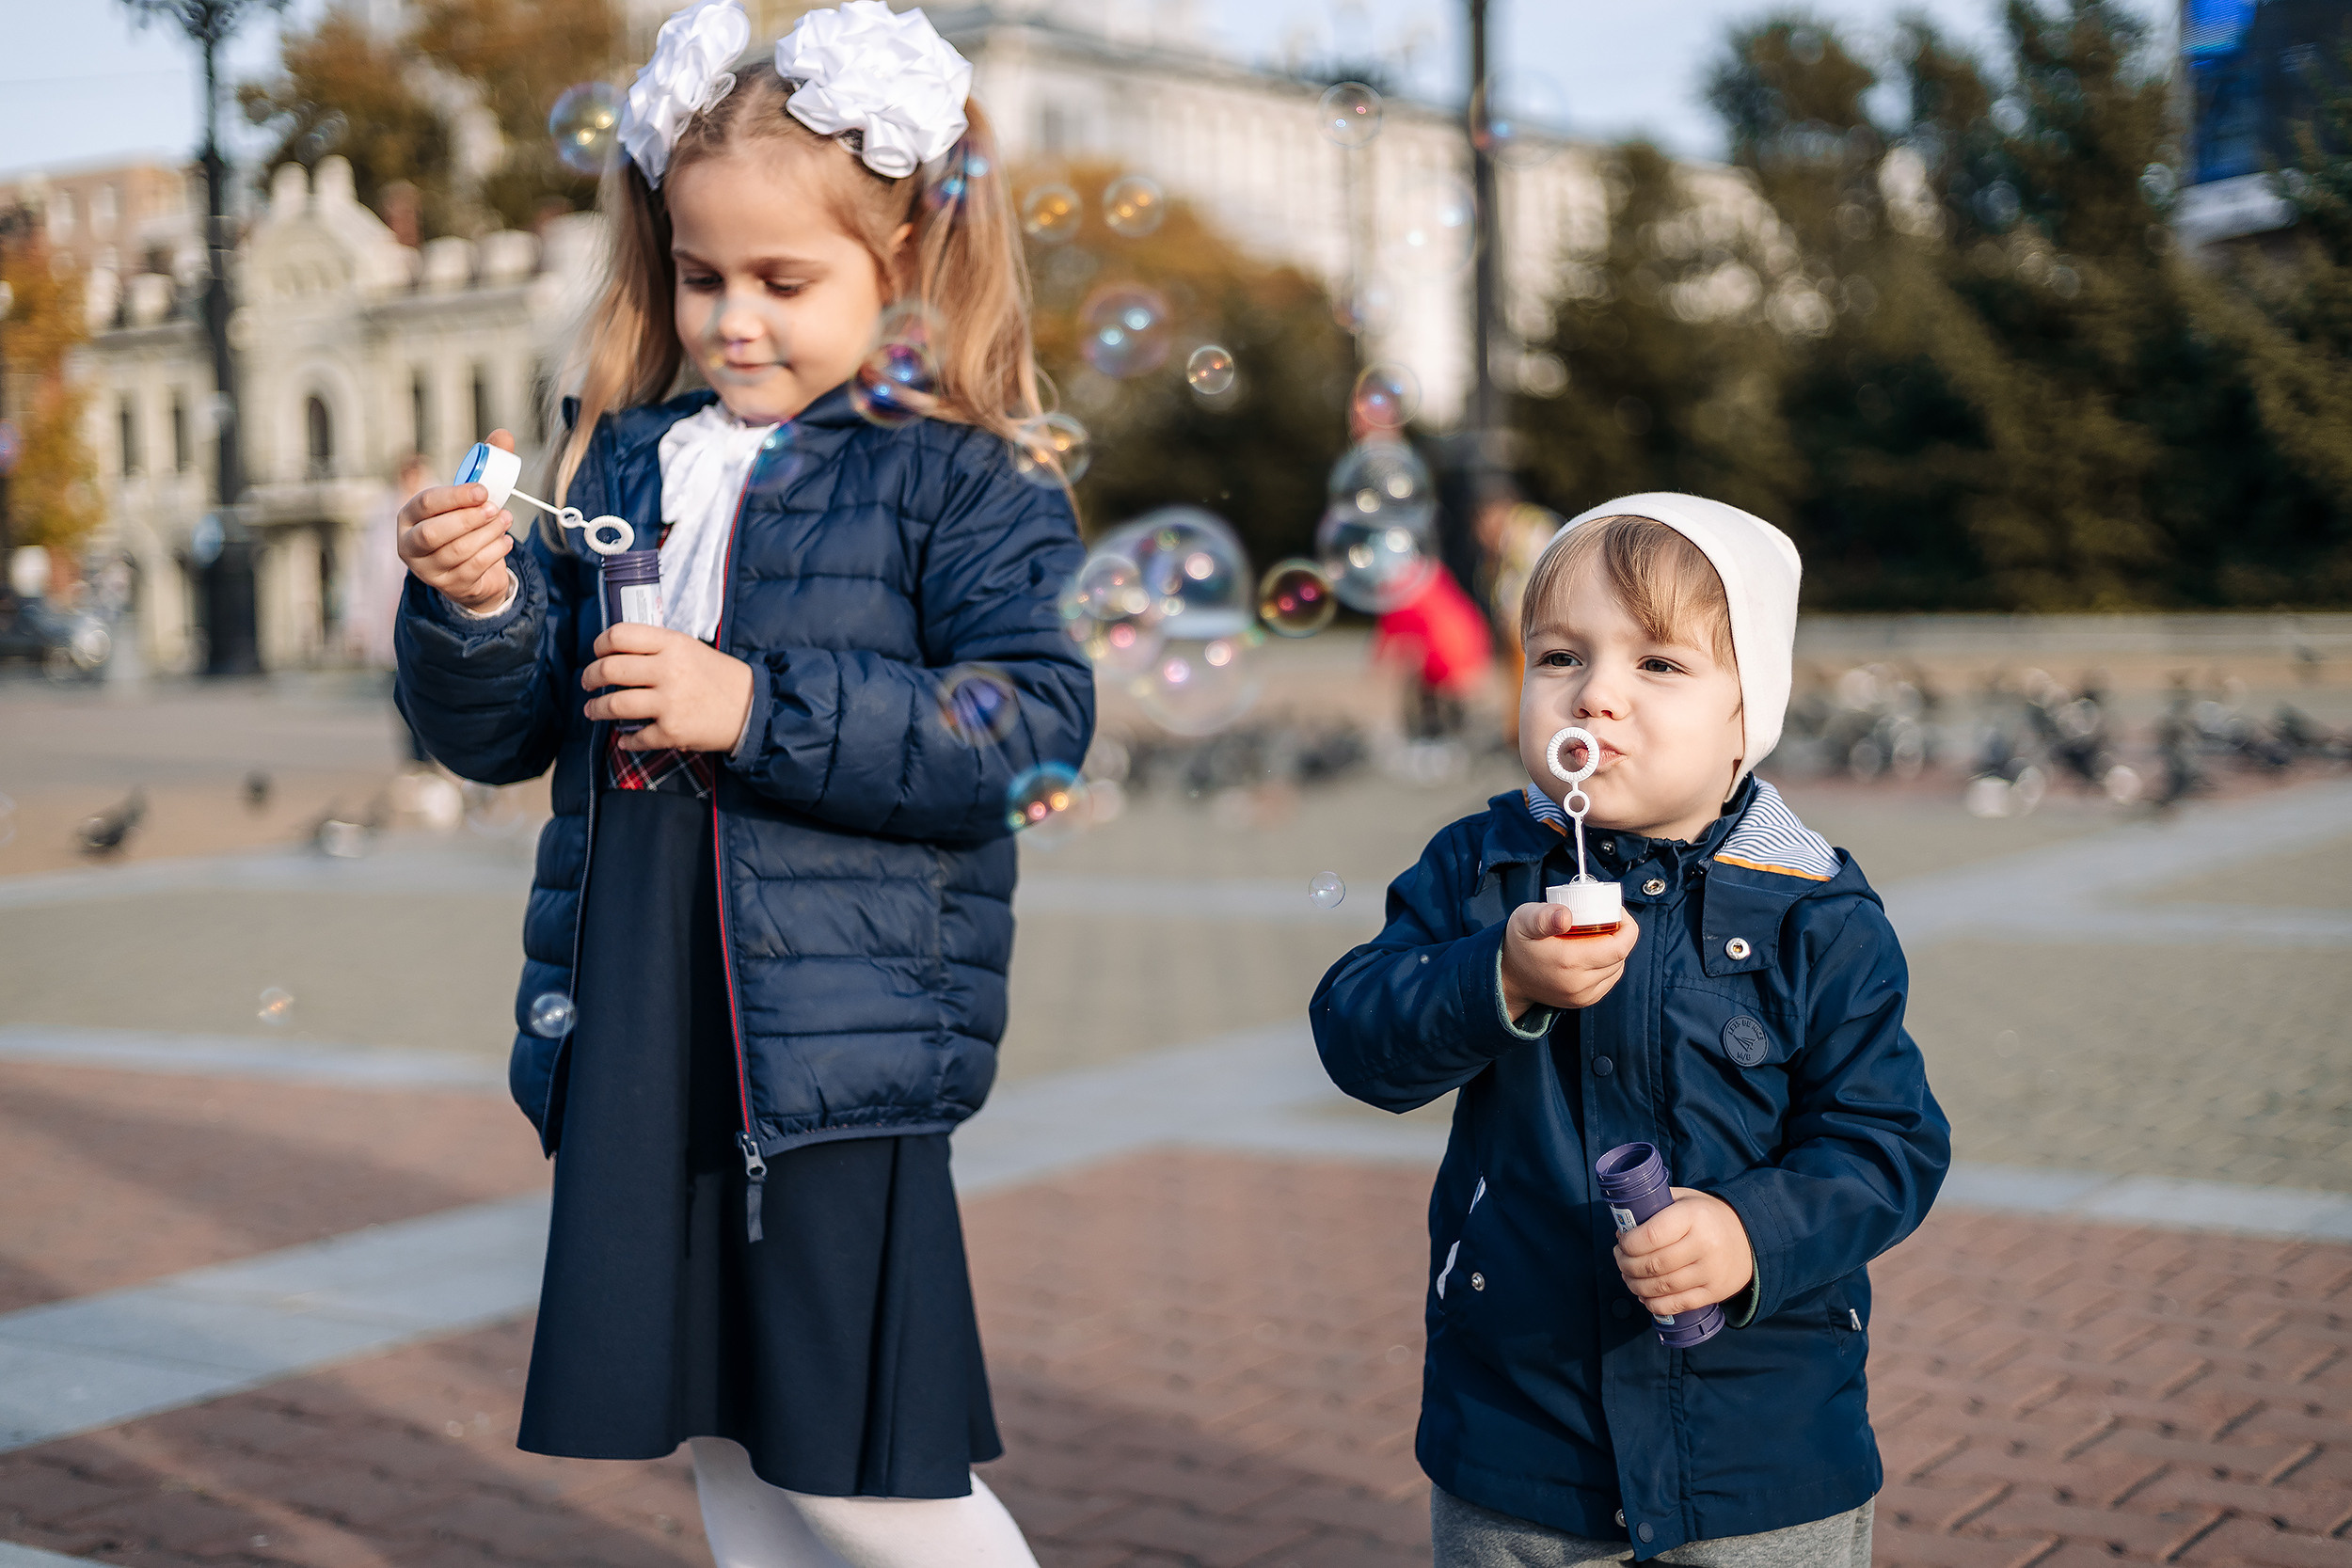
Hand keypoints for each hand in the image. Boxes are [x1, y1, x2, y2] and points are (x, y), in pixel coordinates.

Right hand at [398, 428, 517, 612]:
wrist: (469, 568)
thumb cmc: (464, 523)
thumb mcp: (469, 496)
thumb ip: (486, 465)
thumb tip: (503, 435)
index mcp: (408, 515)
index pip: (426, 503)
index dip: (455, 496)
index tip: (484, 490)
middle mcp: (410, 544)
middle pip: (434, 533)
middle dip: (468, 519)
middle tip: (496, 508)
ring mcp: (427, 569)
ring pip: (457, 552)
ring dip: (487, 534)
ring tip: (506, 520)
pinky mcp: (449, 586)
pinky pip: (472, 569)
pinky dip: (493, 553)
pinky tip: (505, 541)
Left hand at [581, 621, 754, 752]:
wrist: (752, 710)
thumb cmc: (720, 677)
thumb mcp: (691, 649)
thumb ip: (658, 648)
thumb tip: (618, 653)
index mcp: (673, 644)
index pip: (619, 635)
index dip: (600, 644)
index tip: (597, 653)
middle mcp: (668, 670)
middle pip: (609, 669)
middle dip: (590, 677)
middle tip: (587, 682)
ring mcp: (669, 703)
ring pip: (614, 705)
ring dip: (596, 709)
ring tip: (593, 711)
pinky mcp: (672, 731)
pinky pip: (636, 737)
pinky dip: (625, 741)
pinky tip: (624, 739)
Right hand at [1498, 903, 1638, 1019]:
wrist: (1508, 977)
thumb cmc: (1518, 944)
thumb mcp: (1524, 921)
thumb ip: (1543, 916)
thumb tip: (1565, 915)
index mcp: (1569, 962)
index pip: (1619, 947)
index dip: (1626, 927)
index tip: (1616, 912)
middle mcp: (1579, 983)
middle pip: (1620, 956)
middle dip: (1619, 935)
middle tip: (1604, 918)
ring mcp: (1582, 996)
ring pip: (1617, 968)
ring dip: (1614, 950)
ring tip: (1598, 934)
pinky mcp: (1583, 1001)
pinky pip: (1608, 979)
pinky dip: (1607, 964)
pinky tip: (1594, 952)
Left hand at [1614, 1187, 1753, 1318]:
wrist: (1750, 1238)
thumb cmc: (1707, 1217)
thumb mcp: (1686, 1199)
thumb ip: (1656, 1205)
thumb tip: (1623, 1227)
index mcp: (1694, 1216)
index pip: (1651, 1235)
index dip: (1628, 1243)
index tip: (1621, 1243)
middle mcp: (1704, 1245)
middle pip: (1653, 1264)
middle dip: (1627, 1265)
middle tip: (1620, 1260)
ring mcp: (1711, 1272)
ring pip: (1662, 1287)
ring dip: (1636, 1286)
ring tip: (1628, 1278)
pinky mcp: (1715, 1292)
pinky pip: (1677, 1304)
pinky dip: (1655, 1304)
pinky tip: (1645, 1297)